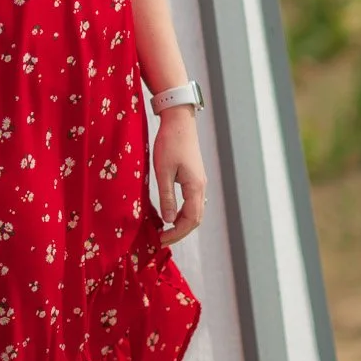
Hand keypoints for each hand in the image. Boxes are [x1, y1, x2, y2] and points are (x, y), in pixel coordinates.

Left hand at [153, 109, 206, 246]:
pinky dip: (181, 212)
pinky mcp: (193, 177)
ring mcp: (198, 182)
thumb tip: (168, 221)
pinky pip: (191, 201)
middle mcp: (201, 187)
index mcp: (195, 187)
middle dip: (179, 232)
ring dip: (181, 223)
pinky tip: (168, 213)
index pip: (191, 221)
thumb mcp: (163, 171)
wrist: (179, 120)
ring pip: (194, 210)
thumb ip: (166, 197)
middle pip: (195, 219)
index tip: (160, 240)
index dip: (176, 234)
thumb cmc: (170, 143)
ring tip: (163, 230)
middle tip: (160, 239)